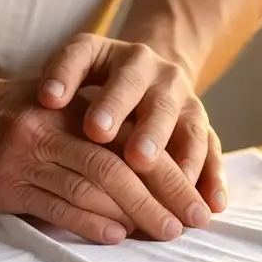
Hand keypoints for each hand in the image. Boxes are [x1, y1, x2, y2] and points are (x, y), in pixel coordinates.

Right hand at [0, 67, 188, 243]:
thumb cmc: (3, 112)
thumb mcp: (51, 103)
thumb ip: (94, 125)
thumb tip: (151, 163)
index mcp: (72, 106)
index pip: (133, 139)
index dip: (170, 168)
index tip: (196, 194)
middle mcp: (54, 128)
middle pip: (121, 165)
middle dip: (163, 195)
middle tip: (192, 221)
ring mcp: (28, 156)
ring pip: (92, 187)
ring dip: (135, 214)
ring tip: (165, 232)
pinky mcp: (6, 182)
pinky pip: (55, 206)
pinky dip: (90, 223)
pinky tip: (116, 236)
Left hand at [36, 33, 226, 221]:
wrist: (147, 71)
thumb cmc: (97, 79)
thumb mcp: (79, 66)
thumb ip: (62, 78)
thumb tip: (47, 98)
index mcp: (124, 57)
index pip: (106, 68)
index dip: (86, 87)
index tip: (57, 104)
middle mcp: (161, 75)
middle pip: (157, 102)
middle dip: (148, 130)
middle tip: (137, 158)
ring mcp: (186, 100)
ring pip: (189, 128)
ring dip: (184, 158)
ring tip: (178, 188)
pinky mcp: (202, 126)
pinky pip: (212, 151)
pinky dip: (214, 178)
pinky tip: (212, 203)